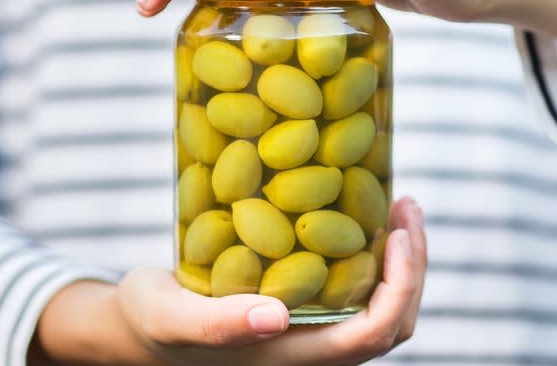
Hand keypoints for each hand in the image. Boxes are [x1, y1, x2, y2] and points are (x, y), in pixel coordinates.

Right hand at [30, 197, 426, 365]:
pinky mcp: (305, 311)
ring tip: (397, 206)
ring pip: (381, 308)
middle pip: (391, 321)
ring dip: (400, 260)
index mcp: (291, 358)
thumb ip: (215, 324)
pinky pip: (357, 291)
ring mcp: (312, 333)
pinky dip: (373, 256)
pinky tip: (361, 216)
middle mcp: (312, 350)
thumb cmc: (152, 321)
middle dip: (412, 267)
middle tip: (406, 206)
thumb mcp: (168, 316)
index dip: (399, 289)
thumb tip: (276, 318)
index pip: (371, 335)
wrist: (144, 326)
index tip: (397, 233)